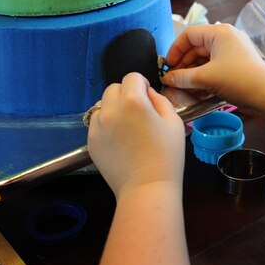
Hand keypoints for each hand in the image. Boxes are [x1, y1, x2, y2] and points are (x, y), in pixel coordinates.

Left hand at [86, 73, 185, 198]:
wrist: (146, 187)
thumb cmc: (167, 155)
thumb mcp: (174, 122)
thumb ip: (160, 100)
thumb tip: (147, 94)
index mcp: (132, 101)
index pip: (132, 77)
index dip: (143, 84)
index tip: (148, 98)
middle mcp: (110, 109)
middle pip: (114, 88)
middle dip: (126, 94)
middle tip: (138, 113)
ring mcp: (97, 126)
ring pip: (102, 105)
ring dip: (114, 109)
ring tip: (127, 128)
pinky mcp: (91, 141)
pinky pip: (97, 124)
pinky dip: (106, 125)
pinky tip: (119, 141)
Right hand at [161, 24, 264, 107]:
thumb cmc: (238, 80)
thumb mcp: (206, 78)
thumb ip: (183, 77)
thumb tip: (167, 78)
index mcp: (219, 32)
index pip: (189, 35)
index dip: (175, 50)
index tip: (167, 66)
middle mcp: (226, 38)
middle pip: (196, 48)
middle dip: (184, 65)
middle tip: (173, 80)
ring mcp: (232, 51)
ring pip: (205, 59)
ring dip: (193, 74)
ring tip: (184, 88)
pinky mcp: (237, 64)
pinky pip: (215, 67)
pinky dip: (205, 78)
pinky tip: (197, 92)